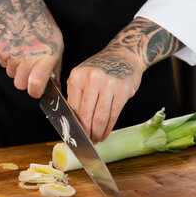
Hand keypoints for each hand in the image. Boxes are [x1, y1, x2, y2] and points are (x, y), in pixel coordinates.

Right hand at [0, 0, 62, 97]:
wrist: (17, 4)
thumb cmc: (41, 23)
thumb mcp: (56, 43)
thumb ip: (55, 67)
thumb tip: (56, 87)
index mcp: (46, 55)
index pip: (35, 85)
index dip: (35, 92)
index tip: (36, 90)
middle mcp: (27, 56)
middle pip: (20, 84)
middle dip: (24, 81)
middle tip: (30, 71)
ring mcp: (11, 53)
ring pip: (11, 74)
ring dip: (16, 68)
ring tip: (22, 52)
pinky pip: (2, 63)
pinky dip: (7, 59)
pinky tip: (14, 45)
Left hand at [67, 18, 182, 142]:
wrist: (124, 54)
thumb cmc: (100, 68)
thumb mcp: (82, 76)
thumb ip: (76, 96)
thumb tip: (71, 122)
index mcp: (77, 77)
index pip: (72, 108)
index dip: (73, 125)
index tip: (73, 135)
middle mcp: (92, 79)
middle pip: (86, 115)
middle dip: (85, 133)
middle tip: (85, 142)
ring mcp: (109, 84)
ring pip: (100, 117)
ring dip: (97, 133)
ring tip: (96, 140)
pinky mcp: (123, 90)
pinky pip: (113, 115)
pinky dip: (108, 128)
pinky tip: (105, 133)